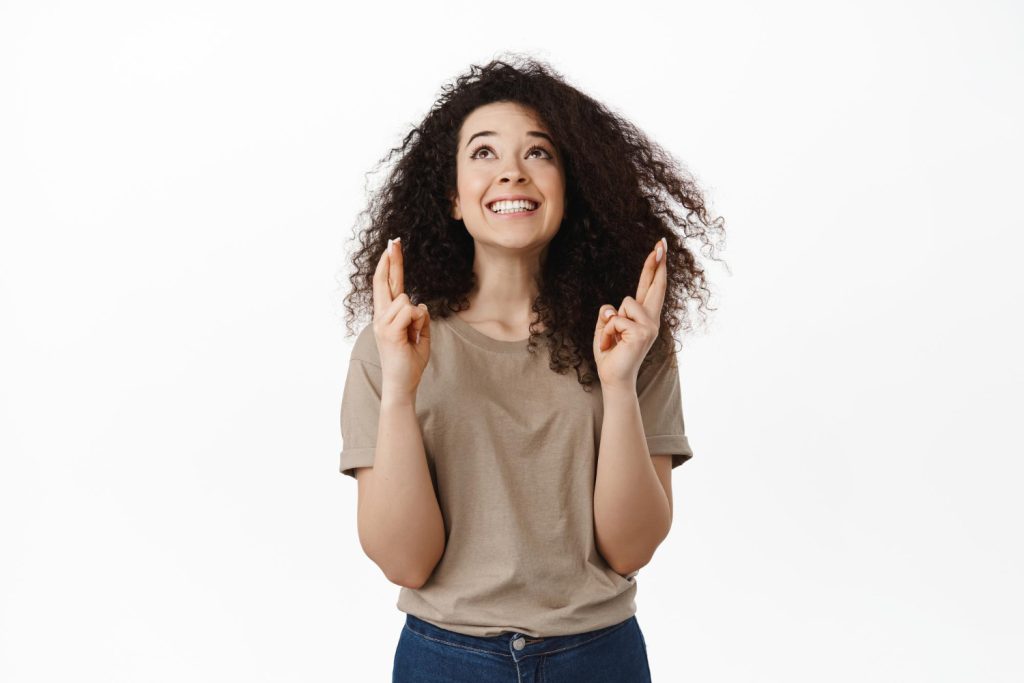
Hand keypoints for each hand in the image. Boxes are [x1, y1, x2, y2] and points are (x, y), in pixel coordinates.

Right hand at [372, 237, 430, 398]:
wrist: (402, 384)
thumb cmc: (410, 361)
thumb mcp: (420, 335)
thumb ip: (419, 318)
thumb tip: (419, 305)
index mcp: (387, 316)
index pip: (388, 285)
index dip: (390, 266)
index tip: (391, 248)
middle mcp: (381, 317)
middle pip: (386, 282)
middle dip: (392, 260)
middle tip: (394, 240)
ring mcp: (382, 324)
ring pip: (407, 300)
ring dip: (417, 317)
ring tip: (413, 336)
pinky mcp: (389, 332)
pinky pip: (410, 312)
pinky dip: (418, 323)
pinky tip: (412, 337)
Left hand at [593, 237, 667, 388]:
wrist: (614, 378)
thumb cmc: (611, 355)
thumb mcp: (607, 329)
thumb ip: (611, 314)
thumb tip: (612, 307)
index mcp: (644, 317)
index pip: (650, 288)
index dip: (655, 268)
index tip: (660, 247)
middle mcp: (651, 320)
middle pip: (654, 285)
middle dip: (656, 263)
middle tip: (661, 242)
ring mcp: (650, 326)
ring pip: (624, 303)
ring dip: (611, 321)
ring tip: (613, 340)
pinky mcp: (642, 333)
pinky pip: (616, 319)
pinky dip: (607, 332)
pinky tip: (612, 345)